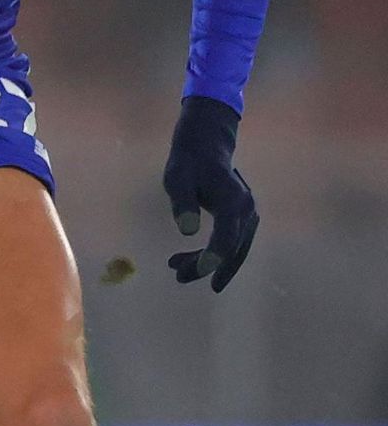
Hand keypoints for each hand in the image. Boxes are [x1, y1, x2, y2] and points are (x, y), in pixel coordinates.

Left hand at [162, 96, 258, 292]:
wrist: (206, 147)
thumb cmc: (189, 163)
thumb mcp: (177, 179)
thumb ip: (182, 203)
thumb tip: (188, 231)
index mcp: (234, 202)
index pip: (226, 237)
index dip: (213, 258)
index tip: (197, 272)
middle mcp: (247, 210)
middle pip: (231, 248)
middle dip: (207, 267)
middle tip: (179, 278)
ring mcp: (248, 215)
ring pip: (233, 248)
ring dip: (209, 263)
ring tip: (178, 271)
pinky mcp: (243, 218)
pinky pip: (232, 243)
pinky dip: (214, 254)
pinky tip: (194, 261)